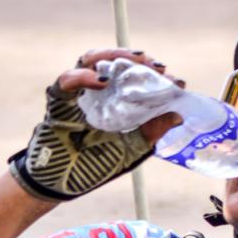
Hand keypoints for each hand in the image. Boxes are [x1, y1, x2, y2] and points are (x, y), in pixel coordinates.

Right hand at [9, 48, 182, 201]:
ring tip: (135, 61)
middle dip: (139, 60)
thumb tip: (178, 115)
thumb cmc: (94, 167)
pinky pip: (68, 79)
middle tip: (157, 66)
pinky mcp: (59, 98)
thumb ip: (151, 132)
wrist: (62, 182)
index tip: (176, 81)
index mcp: (116, 102)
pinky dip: (84, 76)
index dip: (156, 77)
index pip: (136, 79)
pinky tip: (102, 79)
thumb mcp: (130, 150)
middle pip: (117, 63)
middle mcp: (97, 92)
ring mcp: (78, 92)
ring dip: (114, 55)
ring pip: (94, 59)